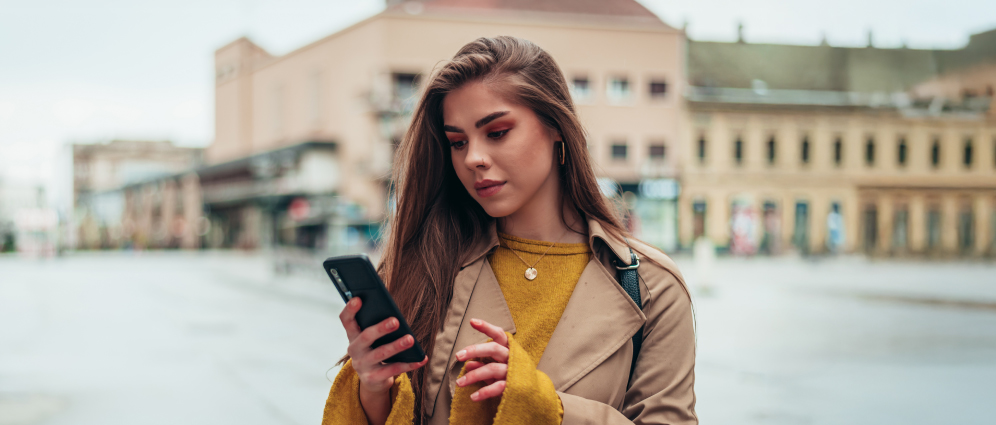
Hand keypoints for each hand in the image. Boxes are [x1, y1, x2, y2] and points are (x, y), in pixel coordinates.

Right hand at [339, 297, 427, 421]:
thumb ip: (376, 325)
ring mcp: (362, 365)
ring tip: (410, 339)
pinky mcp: (373, 378)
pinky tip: (421, 358)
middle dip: (381, 328)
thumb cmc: (374, 350)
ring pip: (381, 354)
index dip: (350, 309)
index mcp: (353, 335)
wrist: (373, 380)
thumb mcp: (372, 339)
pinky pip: (393, 370)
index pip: (346, 320)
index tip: (358, 299)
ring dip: (396, 346)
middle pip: (366, 336)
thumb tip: (395, 315)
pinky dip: (409, 364)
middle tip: (395, 321)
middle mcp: (355, 350)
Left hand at [454, 318, 509, 401]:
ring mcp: (513, 372)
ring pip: (492, 369)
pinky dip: (484, 392)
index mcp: (509, 349)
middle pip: (493, 349)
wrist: (534, 393)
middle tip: (458, 356)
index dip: (487, 327)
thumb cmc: (512, 375)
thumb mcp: (497, 368)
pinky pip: (497, 387)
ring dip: (473, 376)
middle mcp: (512, 357)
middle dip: (474, 350)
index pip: (499, 334)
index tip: (472, 321)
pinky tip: (473, 397)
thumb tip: (468, 364)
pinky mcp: (514, 386)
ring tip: (459, 382)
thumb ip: (483, 364)